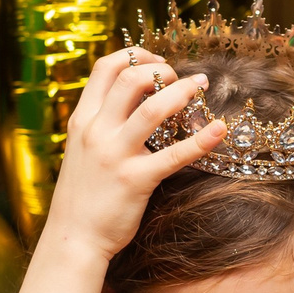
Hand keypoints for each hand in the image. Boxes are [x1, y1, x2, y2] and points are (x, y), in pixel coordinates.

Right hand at [45, 47, 226, 261]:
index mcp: (82, 120)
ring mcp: (115, 155)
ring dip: (182, 91)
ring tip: (200, 85)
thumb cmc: (83, 195)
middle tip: (179, 77)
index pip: (105, 68)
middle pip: (130, 79)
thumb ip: (102, 124)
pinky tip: (220, 130)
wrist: (73, 238)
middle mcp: (96, 131)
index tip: (156, 60)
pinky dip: (201, 140)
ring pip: (152, 109)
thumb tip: (136, 101)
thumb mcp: (82, 150)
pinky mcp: (135, 180)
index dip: (135, 55)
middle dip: (160, 69)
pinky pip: (173, 155)